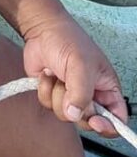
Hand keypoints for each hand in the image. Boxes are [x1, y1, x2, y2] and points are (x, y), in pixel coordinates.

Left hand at [22, 12, 127, 135]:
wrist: (41, 30)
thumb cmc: (67, 40)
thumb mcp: (81, 65)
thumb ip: (81, 93)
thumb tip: (75, 115)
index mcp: (106, 89)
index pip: (116, 119)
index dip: (108, 126)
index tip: (94, 121)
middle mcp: (90, 96)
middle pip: (86, 121)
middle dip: (74, 104)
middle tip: (70, 85)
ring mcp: (70, 96)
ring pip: (64, 115)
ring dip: (56, 92)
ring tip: (58, 73)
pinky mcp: (52, 94)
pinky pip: (47, 105)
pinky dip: (44, 89)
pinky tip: (47, 73)